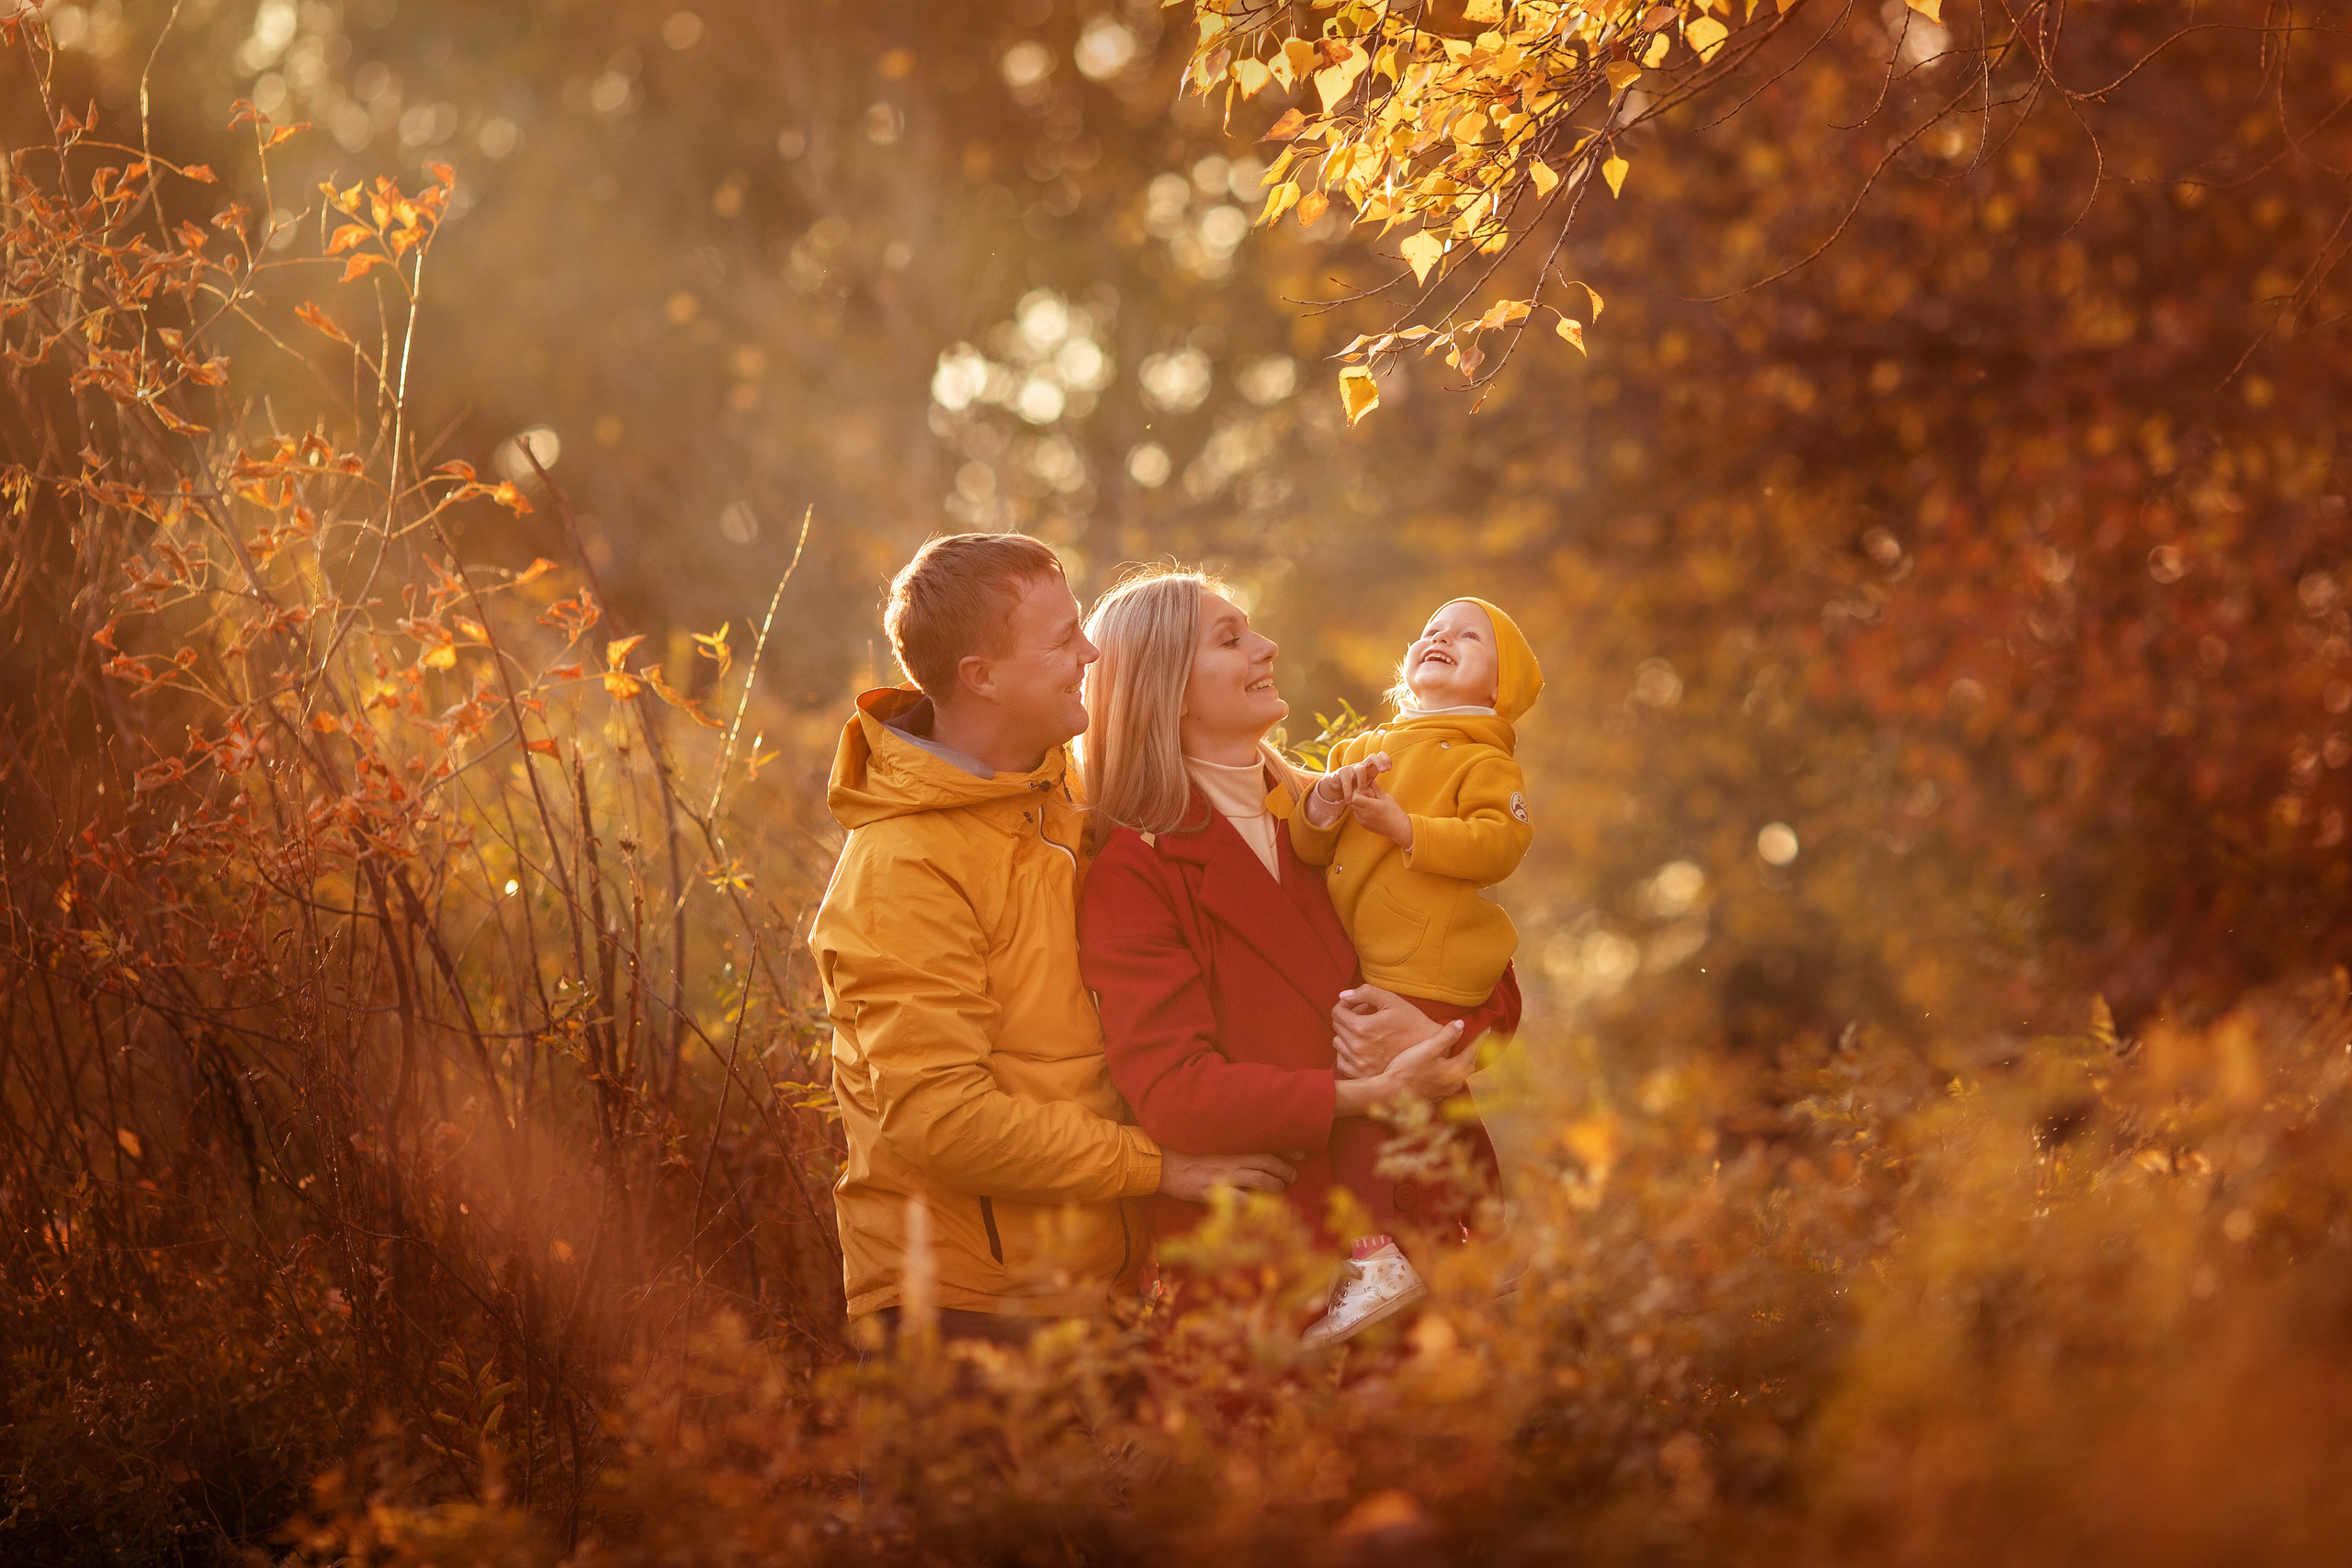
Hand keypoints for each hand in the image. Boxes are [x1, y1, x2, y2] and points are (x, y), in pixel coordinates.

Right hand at [1156, 1149, 1298, 1202]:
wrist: (1164, 1164)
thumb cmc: (1188, 1153)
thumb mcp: (1212, 1145)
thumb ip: (1233, 1148)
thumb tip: (1253, 1152)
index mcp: (1233, 1147)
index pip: (1266, 1146)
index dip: (1286, 1151)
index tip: (1300, 1154)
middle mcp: (1233, 1159)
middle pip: (1269, 1164)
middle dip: (1285, 1171)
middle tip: (1292, 1176)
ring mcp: (1226, 1176)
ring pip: (1262, 1181)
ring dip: (1276, 1187)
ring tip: (1280, 1189)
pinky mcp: (1216, 1192)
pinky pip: (1241, 1200)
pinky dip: (1254, 1204)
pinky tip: (1260, 1207)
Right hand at [1304, 753, 1392, 827]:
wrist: (1338, 786)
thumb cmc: (1356, 786)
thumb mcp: (1367, 786)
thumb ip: (1376, 787)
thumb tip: (1387, 799)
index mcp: (1370, 767)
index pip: (1380, 756)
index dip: (1386, 759)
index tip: (1389, 769)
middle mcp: (1362, 765)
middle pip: (1372, 757)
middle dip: (1379, 762)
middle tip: (1384, 771)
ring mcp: (1351, 768)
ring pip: (1360, 770)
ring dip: (1363, 782)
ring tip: (1363, 793)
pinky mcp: (1341, 773)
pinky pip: (1346, 780)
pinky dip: (1348, 791)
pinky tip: (1350, 799)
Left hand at [1333, 985, 1462, 1077]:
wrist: (1429, 1049)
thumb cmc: (1412, 1022)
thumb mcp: (1392, 1000)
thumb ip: (1365, 992)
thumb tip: (1343, 995)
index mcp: (1362, 1027)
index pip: (1337, 1012)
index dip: (1346, 1004)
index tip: (1358, 1005)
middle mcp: (1357, 1047)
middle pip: (1337, 1027)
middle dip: (1348, 1017)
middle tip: (1366, 1015)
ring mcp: (1359, 1063)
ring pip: (1338, 1044)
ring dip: (1347, 1034)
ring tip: (1365, 1031)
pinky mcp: (1362, 1075)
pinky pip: (1342, 1062)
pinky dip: (1347, 1053)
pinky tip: (1363, 1047)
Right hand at [1334, 1021, 1474, 1114]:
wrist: (1389, 1093)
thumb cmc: (1408, 1069)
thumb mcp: (1428, 1048)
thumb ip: (1447, 1036)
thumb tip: (1461, 1025)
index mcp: (1456, 1070)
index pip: (1473, 1050)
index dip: (1479, 1037)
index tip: (1486, 1027)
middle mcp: (1454, 1083)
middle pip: (1469, 1063)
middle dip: (1474, 1050)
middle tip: (1477, 1038)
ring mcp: (1445, 1091)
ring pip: (1459, 1072)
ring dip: (1463, 1060)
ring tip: (1463, 1050)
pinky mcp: (1435, 1095)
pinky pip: (1449, 1079)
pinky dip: (1451, 1069)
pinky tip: (1445, 1066)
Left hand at [1347, 784, 1413, 850]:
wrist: (1398, 829)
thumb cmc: (1394, 812)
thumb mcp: (1386, 798)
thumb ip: (1376, 788)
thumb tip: (1370, 779)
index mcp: (1371, 806)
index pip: (1354, 797)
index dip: (1357, 791)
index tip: (1364, 789)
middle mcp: (1364, 814)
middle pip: (1351, 802)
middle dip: (1356, 796)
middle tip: (1365, 794)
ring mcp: (1363, 821)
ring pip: (1353, 808)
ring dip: (1358, 803)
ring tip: (1369, 802)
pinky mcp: (1363, 825)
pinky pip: (1357, 815)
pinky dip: (1360, 810)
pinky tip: (1370, 809)